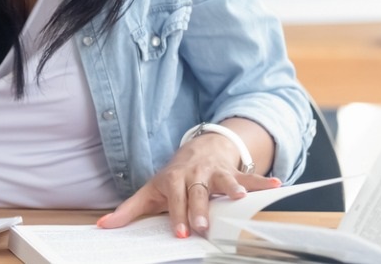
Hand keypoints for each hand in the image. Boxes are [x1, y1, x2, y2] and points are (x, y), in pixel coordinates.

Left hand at [96, 134, 279, 237]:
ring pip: (224, 181)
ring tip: (242, 197)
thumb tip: (103, 226)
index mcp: (174, 179)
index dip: (178, 215)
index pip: (175, 198)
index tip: (181, 233)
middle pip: (198, 192)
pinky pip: (250, 176)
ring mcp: (216, 172)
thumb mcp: (151, 190)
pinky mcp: (234, 172)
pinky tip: (277, 185)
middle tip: (203, 226)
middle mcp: (195, 174)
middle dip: (200, 209)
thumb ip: (129, 209)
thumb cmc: (174, 176)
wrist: (200, 147)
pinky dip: (263, 180)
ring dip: (233, 188)